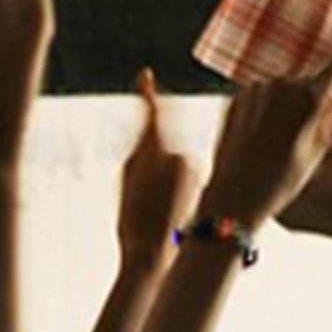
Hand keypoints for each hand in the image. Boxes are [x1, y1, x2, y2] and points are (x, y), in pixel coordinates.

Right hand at [117, 69, 200, 270]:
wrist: (155, 255)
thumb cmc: (133, 220)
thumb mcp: (125, 177)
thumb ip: (138, 145)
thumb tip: (152, 126)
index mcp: (154, 152)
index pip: (153, 113)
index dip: (148, 94)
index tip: (146, 76)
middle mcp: (179, 156)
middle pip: (165, 143)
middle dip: (155, 157)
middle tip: (144, 192)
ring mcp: (194, 171)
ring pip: (177, 162)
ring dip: (168, 177)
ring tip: (159, 206)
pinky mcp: (205, 184)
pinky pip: (188, 176)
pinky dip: (180, 187)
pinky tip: (172, 209)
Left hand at [196, 60, 331, 230]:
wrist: (234, 197)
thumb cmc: (280, 181)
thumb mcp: (317, 150)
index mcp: (308, 97)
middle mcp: (282, 86)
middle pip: (312, 81)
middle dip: (324, 93)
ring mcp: (257, 90)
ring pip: (287, 89)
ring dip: (296, 103)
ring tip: (294, 138)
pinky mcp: (238, 97)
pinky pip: (264, 95)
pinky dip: (273, 107)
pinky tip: (272, 134)